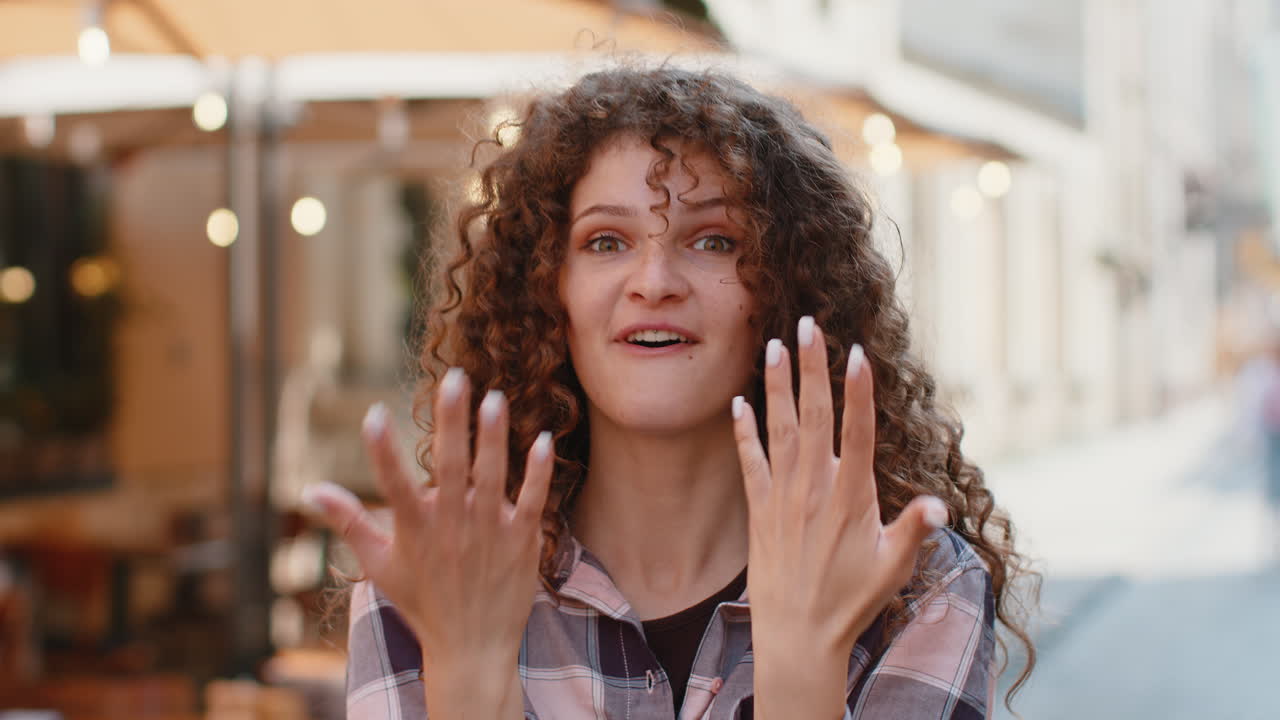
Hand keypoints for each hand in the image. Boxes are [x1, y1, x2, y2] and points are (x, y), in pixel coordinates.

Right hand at [301, 368, 552, 713]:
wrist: (473, 648)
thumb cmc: (422, 602)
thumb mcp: (379, 565)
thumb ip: (349, 522)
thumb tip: (311, 490)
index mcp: (414, 530)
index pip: (392, 484)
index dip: (381, 450)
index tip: (372, 413)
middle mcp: (452, 526)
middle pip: (450, 467)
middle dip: (452, 422)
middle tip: (456, 379)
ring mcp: (490, 532)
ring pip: (493, 477)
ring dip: (494, 437)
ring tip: (494, 399)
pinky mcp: (522, 540)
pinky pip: (533, 500)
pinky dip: (538, 471)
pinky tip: (543, 439)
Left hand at [732, 317, 945, 716]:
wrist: (798, 636)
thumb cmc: (852, 602)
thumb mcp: (893, 568)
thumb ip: (915, 531)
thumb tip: (940, 506)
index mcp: (851, 496)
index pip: (856, 432)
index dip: (857, 391)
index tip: (858, 352)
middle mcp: (814, 488)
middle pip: (814, 415)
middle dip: (811, 367)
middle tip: (808, 325)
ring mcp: (783, 496)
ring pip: (780, 428)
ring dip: (776, 385)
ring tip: (773, 344)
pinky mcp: (759, 510)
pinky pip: (749, 461)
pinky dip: (744, 430)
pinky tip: (739, 401)